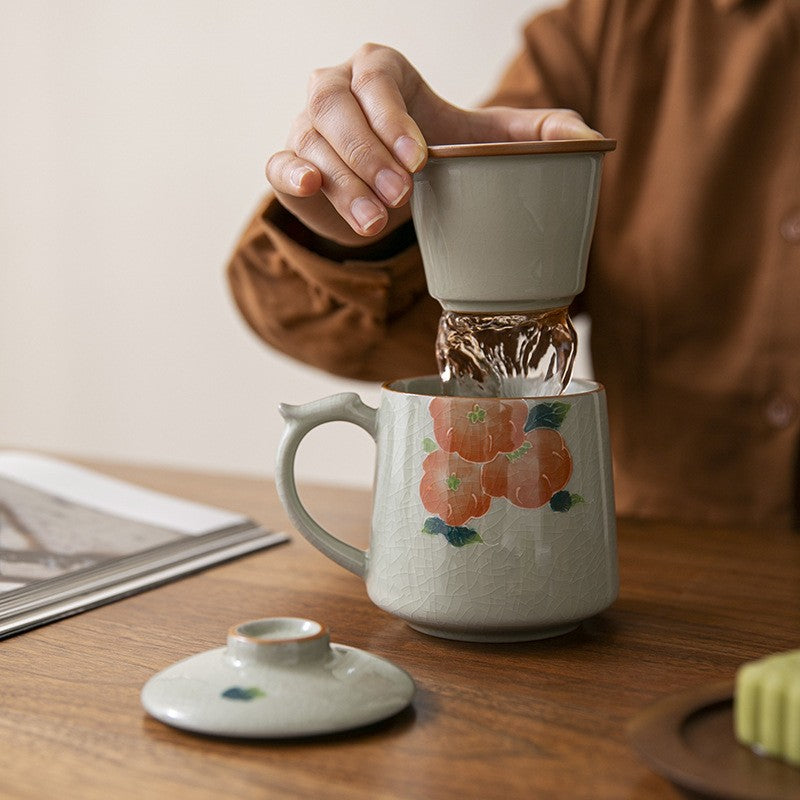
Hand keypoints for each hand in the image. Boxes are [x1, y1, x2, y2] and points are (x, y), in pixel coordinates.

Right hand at [267, 43, 601, 246]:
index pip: (377, 77)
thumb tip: (592, 143)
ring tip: (376, 222)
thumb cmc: (433, 153)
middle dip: (369, 154)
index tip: (421, 159)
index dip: (393, 115)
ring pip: (311, 143)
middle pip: (336, 108)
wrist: (390, 185)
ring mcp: (306, 125)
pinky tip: (307, 188)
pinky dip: (290, 176)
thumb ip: (535, 136)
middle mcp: (336, 88)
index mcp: (380, 70)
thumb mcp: (484, 141)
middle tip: (402, 196)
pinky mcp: (289, 162)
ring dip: (342, 182)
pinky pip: (279, 164)